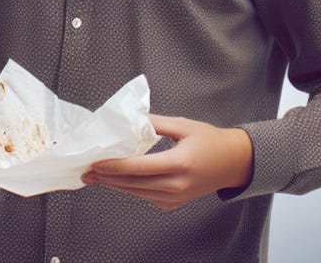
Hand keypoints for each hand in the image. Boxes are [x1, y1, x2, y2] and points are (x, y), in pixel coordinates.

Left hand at [81, 114, 252, 209]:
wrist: (235, 163)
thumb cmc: (210, 141)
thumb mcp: (183, 125)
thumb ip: (155, 122)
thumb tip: (130, 118)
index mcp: (179, 163)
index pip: (139, 167)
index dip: (115, 166)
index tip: (96, 162)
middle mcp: (177, 185)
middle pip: (135, 184)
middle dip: (108, 178)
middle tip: (86, 172)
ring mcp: (177, 197)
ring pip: (139, 193)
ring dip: (115, 185)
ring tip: (95, 177)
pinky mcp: (176, 202)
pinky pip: (148, 197)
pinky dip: (131, 189)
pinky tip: (117, 180)